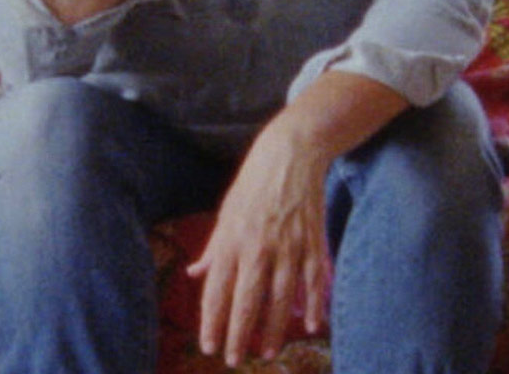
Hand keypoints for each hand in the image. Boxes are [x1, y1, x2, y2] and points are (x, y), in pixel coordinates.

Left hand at [187, 121, 331, 365]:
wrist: (291, 154)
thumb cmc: (253, 184)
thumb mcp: (226, 212)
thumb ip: (213, 247)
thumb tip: (194, 272)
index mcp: (231, 240)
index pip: (217, 290)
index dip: (213, 321)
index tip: (209, 345)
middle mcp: (258, 247)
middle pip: (247, 300)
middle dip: (239, 334)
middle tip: (234, 359)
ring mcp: (288, 246)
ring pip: (280, 298)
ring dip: (274, 329)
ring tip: (266, 352)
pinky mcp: (313, 242)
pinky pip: (313, 281)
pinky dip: (314, 304)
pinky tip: (310, 325)